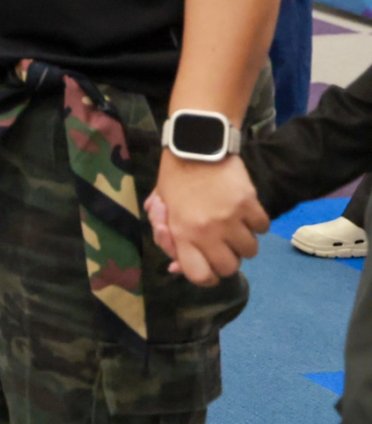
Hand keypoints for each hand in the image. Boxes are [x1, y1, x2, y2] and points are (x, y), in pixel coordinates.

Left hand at [149, 154, 268, 285]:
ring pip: (250, 251)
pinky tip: (246, 213)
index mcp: (181, 233)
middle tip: (224, 245)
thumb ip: (168, 239)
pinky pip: (262, 228)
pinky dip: (257, 224)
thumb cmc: (175, 179)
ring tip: (235, 227)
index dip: (207, 277)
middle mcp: (206, 231)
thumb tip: (175, 268)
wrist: (195, 146)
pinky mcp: (249, 204)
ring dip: (244, 242)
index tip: (210, 268)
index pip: (199, 276)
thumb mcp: (162, 209)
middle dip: (228, 260)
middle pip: (229, 268)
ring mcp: (229, 218)